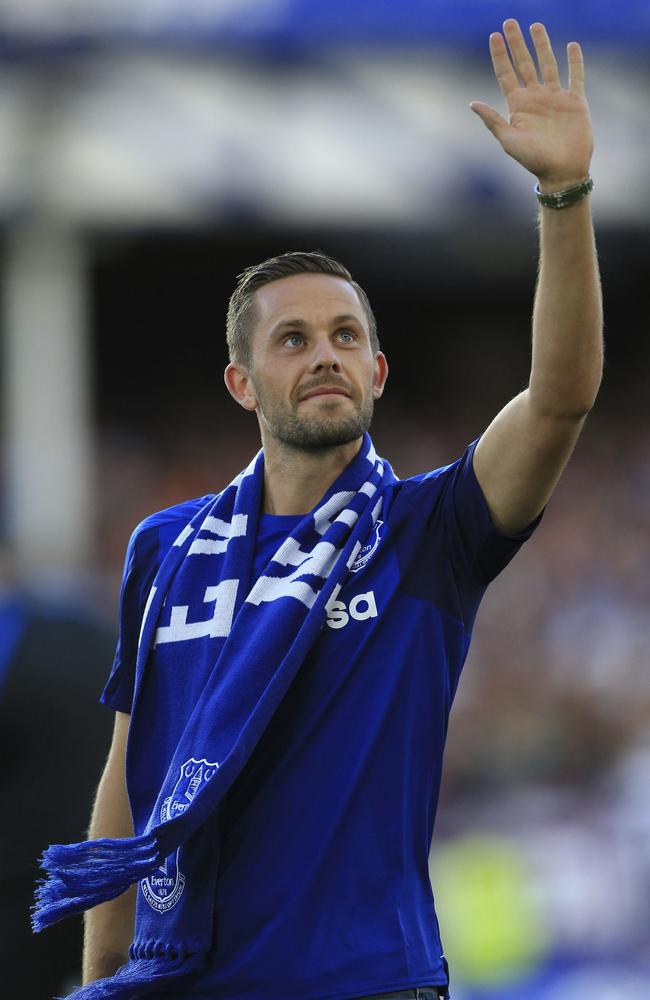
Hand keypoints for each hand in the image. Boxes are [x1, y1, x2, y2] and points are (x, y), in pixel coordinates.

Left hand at [470, 19, 592, 191]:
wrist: (562, 172)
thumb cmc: (533, 161)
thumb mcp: (509, 141)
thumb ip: (492, 121)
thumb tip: (472, 103)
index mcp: (518, 106)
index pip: (506, 74)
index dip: (500, 55)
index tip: (494, 36)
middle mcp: (535, 98)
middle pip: (524, 63)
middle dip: (517, 43)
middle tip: (510, 22)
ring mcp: (555, 98)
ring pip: (548, 64)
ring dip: (542, 45)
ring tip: (535, 26)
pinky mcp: (575, 101)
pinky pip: (575, 76)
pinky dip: (575, 61)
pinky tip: (571, 45)